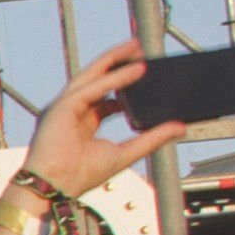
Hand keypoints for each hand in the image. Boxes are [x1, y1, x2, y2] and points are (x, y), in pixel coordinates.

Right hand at [22, 39, 187, 205]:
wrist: (55, 186)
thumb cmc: (78, 176)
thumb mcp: (125, 153)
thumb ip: (152, 138)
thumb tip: (179, 127)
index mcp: (82, 123)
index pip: (103, 96)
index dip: (123, 84)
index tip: (144, 75)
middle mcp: (71, 110)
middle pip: (96, 78)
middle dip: (118, 62)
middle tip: (141, 49)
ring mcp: (64, 107)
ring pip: (92, 75)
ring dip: (115, 60)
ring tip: (137, 48)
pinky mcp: (61, 107)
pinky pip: (92, 87)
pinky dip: (115, 78)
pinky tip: (135, 70)